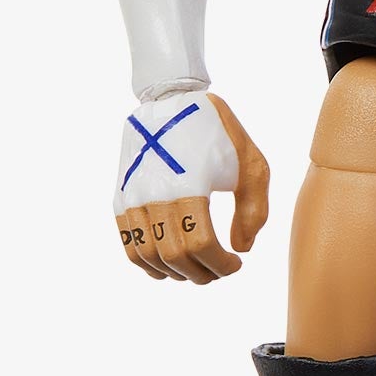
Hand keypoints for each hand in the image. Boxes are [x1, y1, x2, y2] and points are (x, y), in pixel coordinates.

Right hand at [112, 92, 268, 282]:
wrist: (173, 102)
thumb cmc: (219, 135)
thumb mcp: (252, 166)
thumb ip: (253, 211)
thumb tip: (241, 249)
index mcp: (189, 183)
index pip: (201, 245)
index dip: (222, 264)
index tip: (237, 262)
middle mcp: (155, 193)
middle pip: (175, 257)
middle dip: (202, 273)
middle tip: (220, 270)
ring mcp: (133, 196)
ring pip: (148, 256)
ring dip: (176, 273)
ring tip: (198, 269)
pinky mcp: (122, 197)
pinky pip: (129, 244)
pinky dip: (148, 264)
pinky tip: (170, 266)